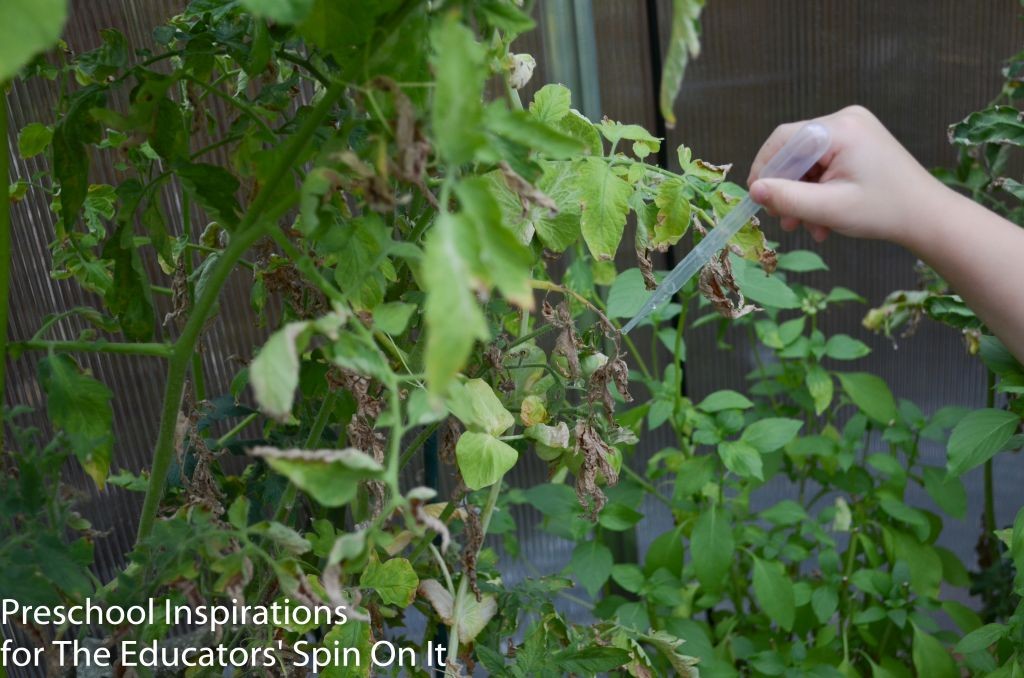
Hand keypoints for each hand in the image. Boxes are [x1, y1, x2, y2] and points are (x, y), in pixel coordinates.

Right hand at [747, 105, 943, 244]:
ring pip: (807, 161)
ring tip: (807, 226)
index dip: (764, 169)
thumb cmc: (884, 211)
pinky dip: (817, 190)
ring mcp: (853, 129)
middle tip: (786, 221)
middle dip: (787, 188)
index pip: (784, 140)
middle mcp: (845, 119)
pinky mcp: (857, 141)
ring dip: (802, 195)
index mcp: (840, 129)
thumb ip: (788, 198)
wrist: (927, 216)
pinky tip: (822, 217)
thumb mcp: (829, 209)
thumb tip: (753, 190)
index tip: (758, 200)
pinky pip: (823, 163)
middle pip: (795, 151)